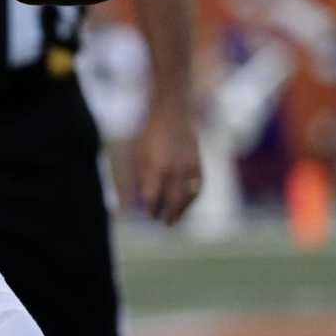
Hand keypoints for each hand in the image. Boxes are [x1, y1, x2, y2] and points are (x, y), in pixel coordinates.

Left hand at [124, 101, 203, 225]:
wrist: (172, 112)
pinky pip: (197, 188)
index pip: (152, 199)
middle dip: (167, 215)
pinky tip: (186, 203)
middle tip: (163, 223)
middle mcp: (174, 171)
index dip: (150, 209)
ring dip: (182, 211)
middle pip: (172, 202)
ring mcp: (188, 168)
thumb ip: (138, 176)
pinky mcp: (198, 163)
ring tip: (175, 218)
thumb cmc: (148, 133)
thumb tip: (137, 197)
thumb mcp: (137, 153)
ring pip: (187, 198)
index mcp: (155, 169)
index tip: (149, 214)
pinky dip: (192, 198)